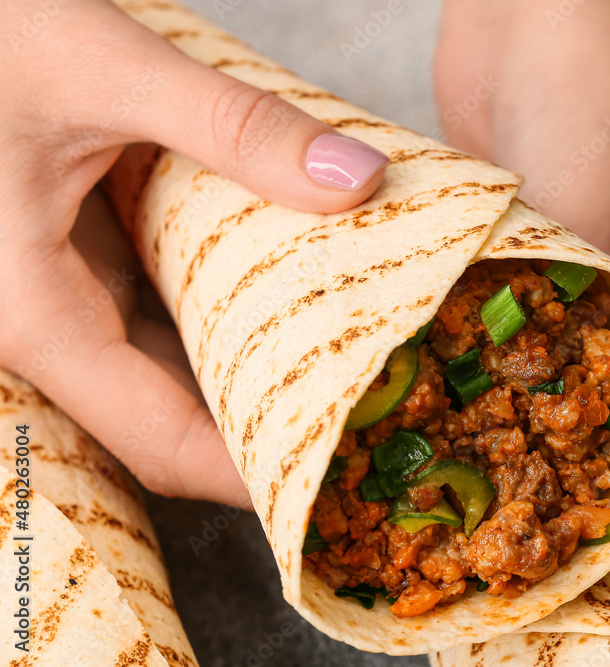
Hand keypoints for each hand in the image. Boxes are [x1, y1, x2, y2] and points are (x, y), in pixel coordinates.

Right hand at [0, 0, 389, 507]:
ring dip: (247, 373)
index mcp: (32, 313)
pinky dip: (219, 319)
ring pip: (162, 370)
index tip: (333, 477)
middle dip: (263, 425)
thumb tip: (359, 180)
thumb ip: (235, 125)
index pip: (160, 441)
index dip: (249, 473)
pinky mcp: (72, 257)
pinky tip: (283, 299)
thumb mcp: (103, 66)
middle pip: (168, 418)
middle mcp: (40, 322)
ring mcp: (55, 293)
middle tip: (365, 420)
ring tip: (345, 369)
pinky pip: (152, 315)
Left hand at [435, 0, 609, 578]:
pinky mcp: (575, 325)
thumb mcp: (600, 225)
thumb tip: (531, 469)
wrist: (543, 9)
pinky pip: (558, 417)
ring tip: (496, 575)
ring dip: (563, 517)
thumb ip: (576, 350)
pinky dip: (523, 456)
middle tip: (538, 621)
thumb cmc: (604, 87)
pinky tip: (469, 490)